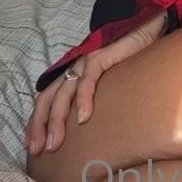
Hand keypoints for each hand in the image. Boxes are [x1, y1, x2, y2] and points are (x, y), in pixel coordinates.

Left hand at [25, 9, 167, 155]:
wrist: (148, 32)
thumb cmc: (130, 63)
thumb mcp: (108, 85)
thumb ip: (95, 99)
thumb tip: (88, 130)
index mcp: (73, 75)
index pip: (46, 100)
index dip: (36, 122)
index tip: (32, 146)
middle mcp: (74, 68)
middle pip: (47, 98)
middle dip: (39, 125)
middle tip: (38, 150)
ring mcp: (85, 61)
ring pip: (62, 93)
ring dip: (56, 120)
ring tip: (55, 142)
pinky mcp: (100, 56)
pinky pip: (87, 80)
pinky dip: (84, 100)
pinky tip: (84, 118)